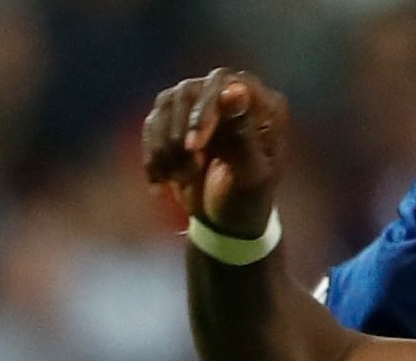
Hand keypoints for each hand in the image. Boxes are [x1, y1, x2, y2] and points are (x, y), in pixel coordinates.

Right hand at [142, 67, 288, 236]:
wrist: (225, 222)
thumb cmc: (247, 199)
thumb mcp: (249, 175)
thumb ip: (243, 135)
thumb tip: (235, 88)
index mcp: (263, 105)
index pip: (224, 83)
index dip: (204, 111)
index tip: (194, 146)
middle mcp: (232, 93)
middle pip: (188, 91)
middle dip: (180, 133)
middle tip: (188, 170)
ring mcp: (202, 102)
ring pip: (165, 105)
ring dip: (166, 147)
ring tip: (182, 179)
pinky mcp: (176, 117)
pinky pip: (152, 123)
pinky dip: (153, 154)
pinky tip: (162, 182)